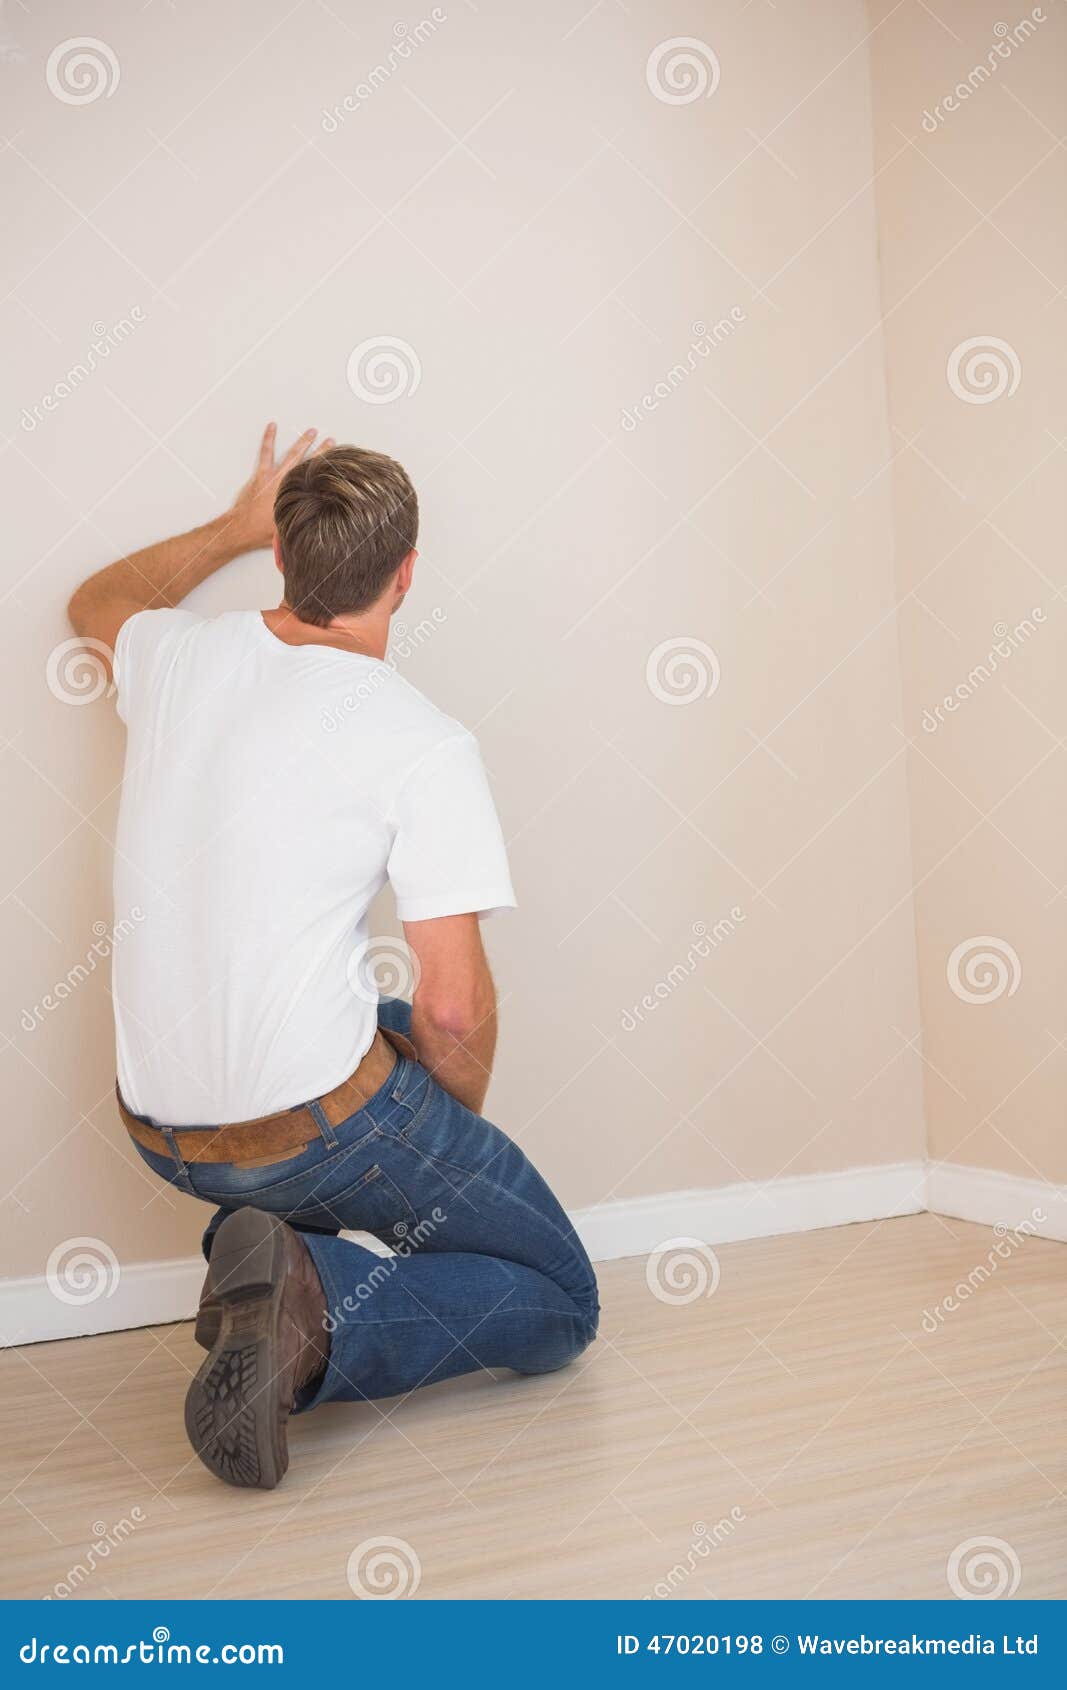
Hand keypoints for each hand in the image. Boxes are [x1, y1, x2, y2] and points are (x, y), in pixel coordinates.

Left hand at [228, 423, 334, 551]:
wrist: (243, 529)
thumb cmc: (264, 533)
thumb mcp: (291, 529)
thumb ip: (303, 523)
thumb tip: (317, 522)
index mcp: (297, 497)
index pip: (317, 480)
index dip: (328, 471)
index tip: (338, 463)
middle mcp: (288, 484)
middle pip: (309, 464)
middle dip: (322, 452)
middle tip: (331, 442)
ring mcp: (274, 477)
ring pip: (292, 455)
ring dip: (303, 442)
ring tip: (311, 432)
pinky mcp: (261, 474)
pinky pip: (266, 452)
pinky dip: (269, 438)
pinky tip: (272, 427)